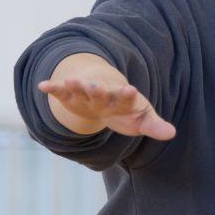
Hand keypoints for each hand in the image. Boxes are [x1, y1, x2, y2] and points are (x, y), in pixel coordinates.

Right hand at [38, 72, 176, 140]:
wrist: (106, 95)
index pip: (126, 97)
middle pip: (101, 92)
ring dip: (76, 85)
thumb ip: (154, 126)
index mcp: (122, 99)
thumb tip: (171, 133)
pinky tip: (43, 85)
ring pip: (81, 89)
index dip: (128, 95)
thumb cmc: (127, 110)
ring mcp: (87, 93)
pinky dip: (53, 88)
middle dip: (98, 90)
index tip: (131, 90)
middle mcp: (104, 94)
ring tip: (70, 80)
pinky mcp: (72, 96)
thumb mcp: (142, 118)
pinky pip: (61, 92)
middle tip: (96, 87)